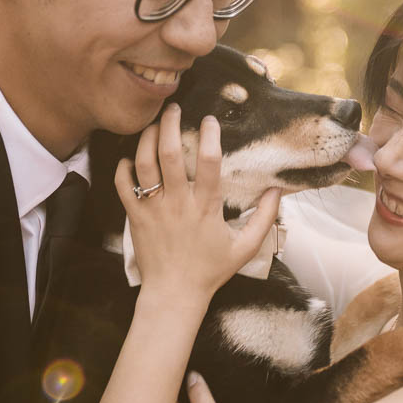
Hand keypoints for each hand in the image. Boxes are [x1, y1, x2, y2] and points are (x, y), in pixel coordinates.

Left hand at [116, 105, 281, 300]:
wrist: (174, 295)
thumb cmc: (211, 271)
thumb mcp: (245, 248)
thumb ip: (264, 218)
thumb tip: (279, 190)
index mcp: (205, 208)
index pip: (210, 162)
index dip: (211, 136)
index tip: (210, 120)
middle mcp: (178, 204)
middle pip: (171, 154)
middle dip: (171, 125)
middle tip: (174, 108)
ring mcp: (153, 210)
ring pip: (144, 164)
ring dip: (148, 139)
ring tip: (154, 124)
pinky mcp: (135, 217)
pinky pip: (123, 185)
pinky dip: (124, 167)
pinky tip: (131, 158)